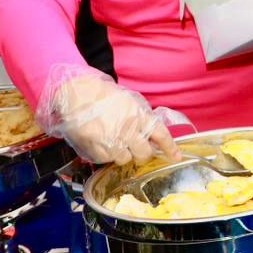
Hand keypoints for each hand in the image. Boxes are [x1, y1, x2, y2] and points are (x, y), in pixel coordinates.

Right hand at [41, 72, 180, 165]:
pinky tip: (101, 143)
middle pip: (144, 154)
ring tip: (115, 143)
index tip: (175, 157)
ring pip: (125, 159)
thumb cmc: (103, 95)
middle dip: (143, 154)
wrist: (77, 93)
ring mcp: (112, 140)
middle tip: (137, 149)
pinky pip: (106, 160)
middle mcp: (129, 130)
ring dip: (122, 154)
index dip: (170, 148)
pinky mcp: (96, 148)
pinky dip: (106, 155)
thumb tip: (149, 134)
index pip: (161, 135)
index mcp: (140, 115)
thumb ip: (141, 117)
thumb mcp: (129, 101)